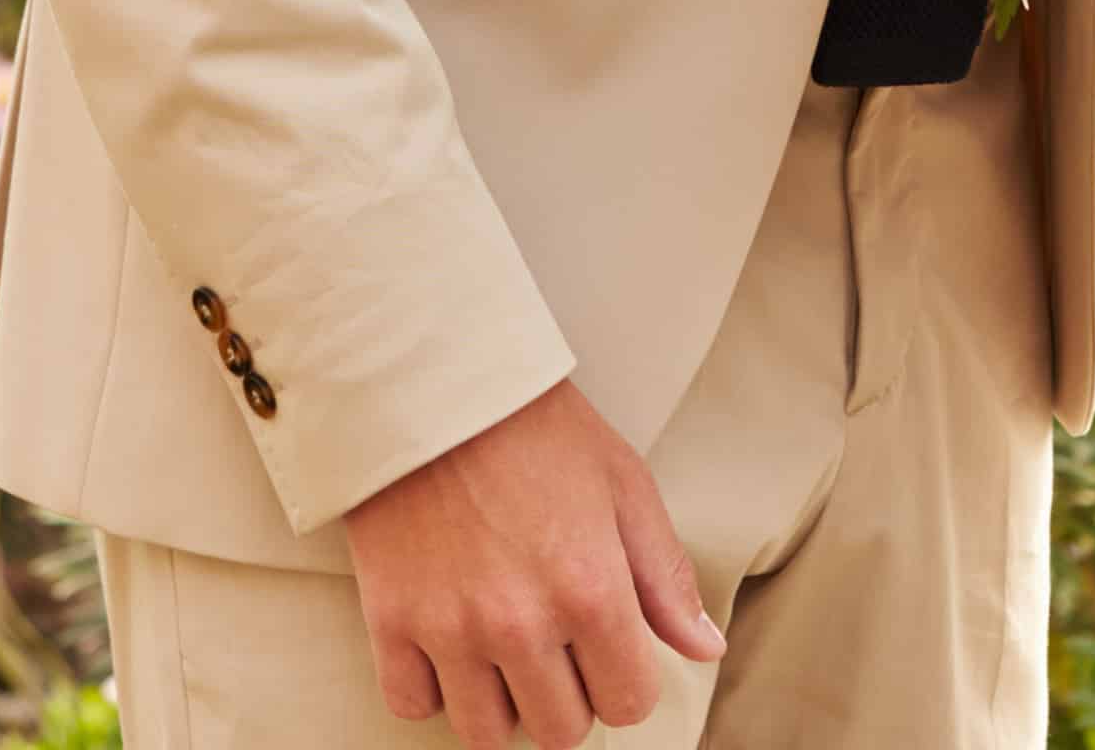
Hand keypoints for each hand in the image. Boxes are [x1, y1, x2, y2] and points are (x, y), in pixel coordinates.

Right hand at [343, 378, 724, 746]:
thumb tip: (703, 647)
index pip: (628, 705)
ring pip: (486, 733)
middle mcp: (521, 621)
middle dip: (568, 697)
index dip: (625, 680)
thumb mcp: (622, 485)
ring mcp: (450, 626)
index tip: (609, 652)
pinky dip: (431, 689)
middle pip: (560, 730)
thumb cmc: (530, 424)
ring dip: (502, 704)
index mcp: (591, 590)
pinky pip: (412, 704)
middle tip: (556, 647)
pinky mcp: (391, 619)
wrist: (430, 380)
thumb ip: (666, 576)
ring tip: (503, 654)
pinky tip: (448, 648)